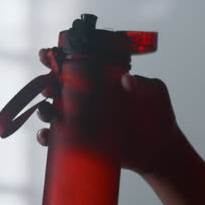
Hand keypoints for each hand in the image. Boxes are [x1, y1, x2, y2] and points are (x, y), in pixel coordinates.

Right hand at [30, 48, 183, 178]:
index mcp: (103, 82)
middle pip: (59, 88)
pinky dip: (48, 138)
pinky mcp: (84, 142)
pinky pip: (60, 140)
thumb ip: (141, 84)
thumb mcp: (153, 92)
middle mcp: (89, 100)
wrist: (160, 148)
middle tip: (46, 88)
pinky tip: (46, 137)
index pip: (77, 67)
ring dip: (44, 111)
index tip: (47, 55)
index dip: (58, 60)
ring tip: (46, 112)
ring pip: (55, 113)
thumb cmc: (158, 114)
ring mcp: (85, 122)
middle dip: (45, 84)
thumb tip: (126, 79)